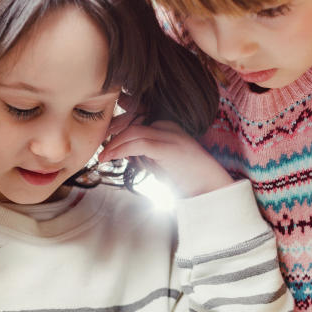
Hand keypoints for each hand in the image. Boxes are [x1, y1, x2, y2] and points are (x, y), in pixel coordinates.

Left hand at [98, 120, 232, 197]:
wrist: (210, 189)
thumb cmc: (186, 179)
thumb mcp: (161, 163)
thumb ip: (145, 155)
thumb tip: (124, 154)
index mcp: (167, 127)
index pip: (135, 122)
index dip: (117, 131)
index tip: (105, 144)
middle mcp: (169, 127)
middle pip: (132, 123)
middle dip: (112, 135)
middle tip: (100, 149)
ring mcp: (170, 136)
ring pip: (133, 132)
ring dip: (113, 145)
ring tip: (102, 157)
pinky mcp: (169, 148)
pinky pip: (139, 144)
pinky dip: (121, 149)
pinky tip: (111, 157)